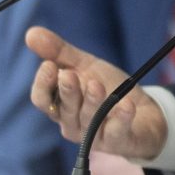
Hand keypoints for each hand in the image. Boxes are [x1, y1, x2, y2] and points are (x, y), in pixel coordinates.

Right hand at [25, 25, 167, 160]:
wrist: (144, 112)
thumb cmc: (107, 89)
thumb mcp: (85, 65)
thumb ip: (59, 52)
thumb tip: (30, 33)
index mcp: (61, 105)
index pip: (42, 99)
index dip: (43, 84)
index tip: (50, 65)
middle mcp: (73, 124)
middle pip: (64, 110)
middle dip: (67, 92)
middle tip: (69, 75)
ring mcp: (94, 136)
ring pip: (89, 121)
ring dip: (92, 102)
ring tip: (96, 84)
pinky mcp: (118, 141)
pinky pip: (116, 132)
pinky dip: (121, 119)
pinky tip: (127, 105)